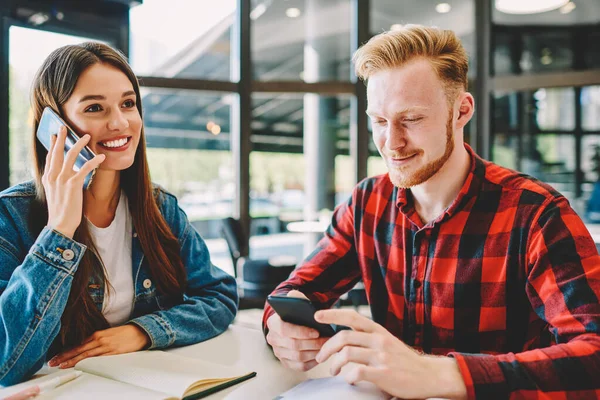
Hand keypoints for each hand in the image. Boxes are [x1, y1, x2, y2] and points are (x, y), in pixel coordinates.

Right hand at [42, 126, 104, 237]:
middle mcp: (52, 176)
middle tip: (64, 127)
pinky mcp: (73, 184)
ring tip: (88, 136)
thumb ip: (60, 182)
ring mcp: (62, 179)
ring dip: (80, 144)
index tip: (54, 135)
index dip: (52, 145)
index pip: (49, 157)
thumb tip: (70, 175)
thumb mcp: (57, 193)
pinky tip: (101, 157)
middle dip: (61, 138)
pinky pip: (84, 168)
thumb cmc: (61, 211)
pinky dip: (94, 161)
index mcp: (48, 178)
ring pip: (70, 155)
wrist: (60, 224)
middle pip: (57, 152)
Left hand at [48, 325, 149, 367]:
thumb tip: (84, 348)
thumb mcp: (108, 334)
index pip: (77, 345)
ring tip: (61, 366)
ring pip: (85, 355)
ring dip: (72, 361)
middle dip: (64, 357)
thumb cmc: (124, 333)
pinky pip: (97, 359)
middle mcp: (99, 340)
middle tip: (52, 363)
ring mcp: (106, 347)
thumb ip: (96, 340)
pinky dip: (87, 362)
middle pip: (78, 350)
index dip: (65, 352)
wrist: (140, 332)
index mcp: (97, 334)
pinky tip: (80, 365)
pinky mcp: (113, 353)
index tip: (55, 357)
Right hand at [266, 290, 328, 370]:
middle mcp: (273, 339)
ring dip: (314, 352)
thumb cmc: (296, 313)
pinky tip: (321, 354)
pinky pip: (300, 366)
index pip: (285, 330)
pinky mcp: (286, 362)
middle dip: (312, 343)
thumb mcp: (296, 303)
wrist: (292, 324)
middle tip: (327, 340)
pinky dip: (312, 362)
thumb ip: (295, 297)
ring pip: (298, 357)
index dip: (301, 332)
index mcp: (273, 323)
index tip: (317, 331)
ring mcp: (278, 352)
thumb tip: (293, 295)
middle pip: (293, 345)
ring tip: (327, 347)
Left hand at [314, 309, 466, 399]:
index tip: (317, 316)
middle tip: (320, 358)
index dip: (332, 314)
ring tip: (333, 371)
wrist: (429, 375)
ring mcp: (381, 357)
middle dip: (326, 348)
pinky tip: (350, 380)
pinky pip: (357, 373)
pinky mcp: (384, 374)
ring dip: (334, 364)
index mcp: (378, 331)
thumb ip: (368, 337)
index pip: (352, 317)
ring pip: (347, 354)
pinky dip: (348, 377)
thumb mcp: (386, 341)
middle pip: (343, 337)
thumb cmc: (404, 360)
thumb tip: (344, 336)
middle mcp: (379, 340)